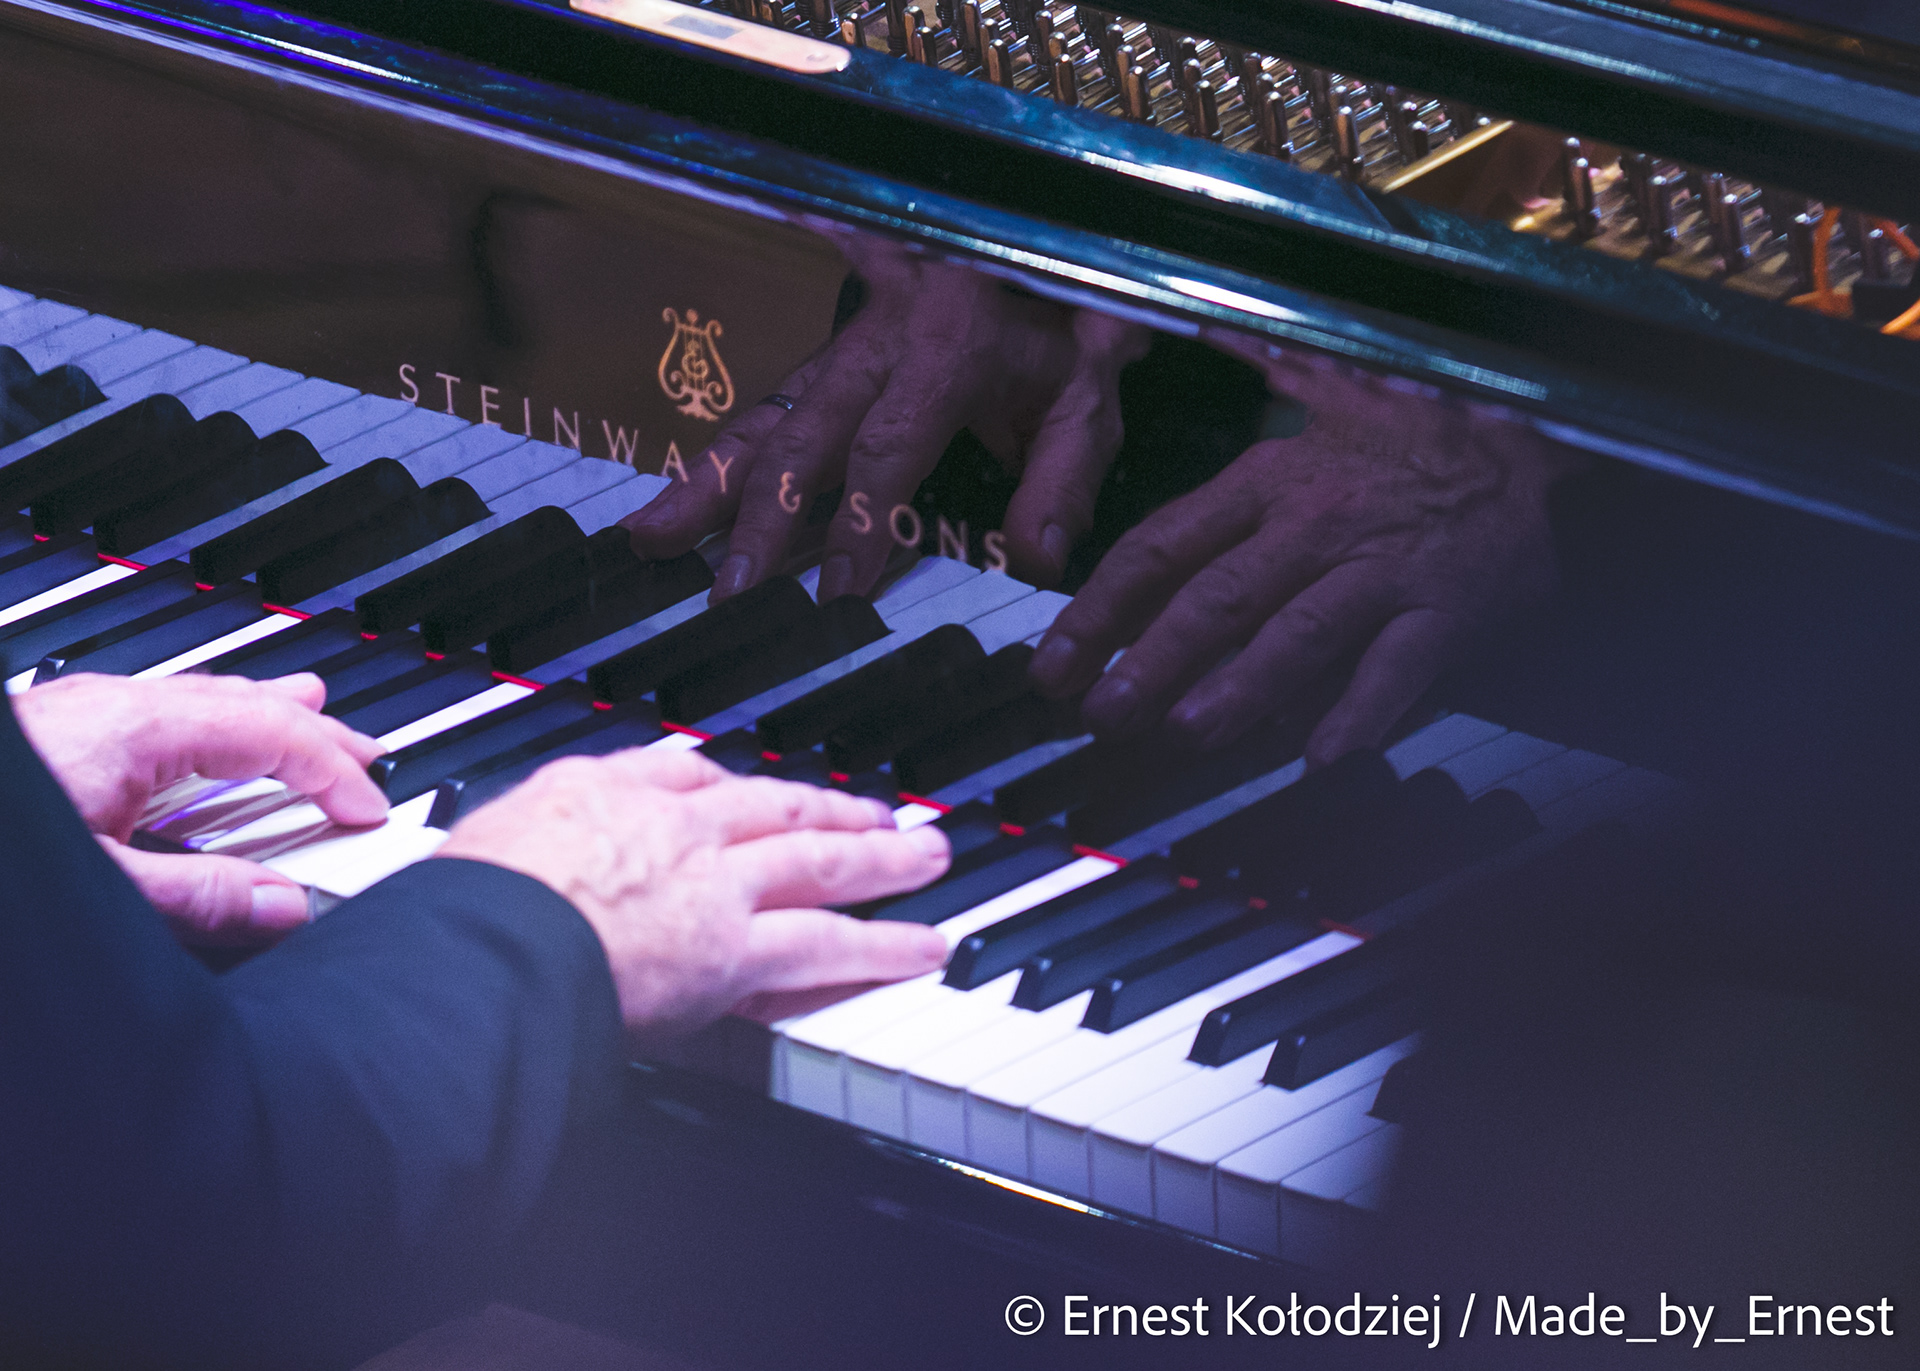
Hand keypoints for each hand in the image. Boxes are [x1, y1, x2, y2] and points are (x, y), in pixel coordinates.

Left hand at [15, 672, 388, 944]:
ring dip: (270, 716)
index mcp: (139, 728)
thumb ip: (194, 897)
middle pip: (249, 703)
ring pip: (206, 698)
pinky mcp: (61, 726)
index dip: (334, 772)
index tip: (369, 810)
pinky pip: (167, 709)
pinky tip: (209, 741)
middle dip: (319, 733)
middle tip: (369, 760)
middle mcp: (117, 705)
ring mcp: (86, 710)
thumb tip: (282, 906)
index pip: (273, 733)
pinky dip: (218, 722)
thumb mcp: (95, 882)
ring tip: (310, 715)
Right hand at [433, 747, 951, 1047]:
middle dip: (829, 807)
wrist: (482, 945)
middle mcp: (670, 827)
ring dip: (882, 860)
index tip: (749, 791)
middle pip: (772, 805)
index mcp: (599, 792)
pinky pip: (827, 945)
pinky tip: (922, 945)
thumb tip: (488, 858)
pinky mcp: (736, 950)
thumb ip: (507, 841)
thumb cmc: (458, 910)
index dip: (724, 788)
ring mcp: (712, 886)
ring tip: (927, 857)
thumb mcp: (475, 842)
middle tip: (879, 810)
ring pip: (818, 862)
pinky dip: (882, 945)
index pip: (680, 777)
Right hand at [624, 241, 1147, 598]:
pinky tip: (673, 502)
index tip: (837, 593)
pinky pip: (766, 406)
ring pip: (764, 415)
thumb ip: (1063, 476)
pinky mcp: (829, 351)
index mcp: (947, 344)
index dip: (859, 524)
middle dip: (754, 516)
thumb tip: (1034, 558)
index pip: (888, 448)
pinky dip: (717, 459)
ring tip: (649, 540)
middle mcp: (879, 339)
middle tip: (725, 587)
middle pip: (801, 435)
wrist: (1044, 229)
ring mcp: (843, 341)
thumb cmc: (1068, 322)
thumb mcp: (1089, 392)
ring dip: (705, 484)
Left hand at [1031, 333, 1580, 764]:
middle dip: (1150, 662)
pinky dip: (1359, 715)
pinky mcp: (1445, 612)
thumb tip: (1192, 325)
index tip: (1053, 662)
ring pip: (1298, 636)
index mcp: (1269, 482)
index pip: (1162, 548)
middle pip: (1217, 599)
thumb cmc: (1416, 432)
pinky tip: (1318, 760)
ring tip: (1186, 737)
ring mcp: (1381, 572)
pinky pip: (1397, 671)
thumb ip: (1249, 366)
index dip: (1100, 610)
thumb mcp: (1322, 384)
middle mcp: (1316, 526)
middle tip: (1100, 716)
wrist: (1542, 446)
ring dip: (1238, 691)